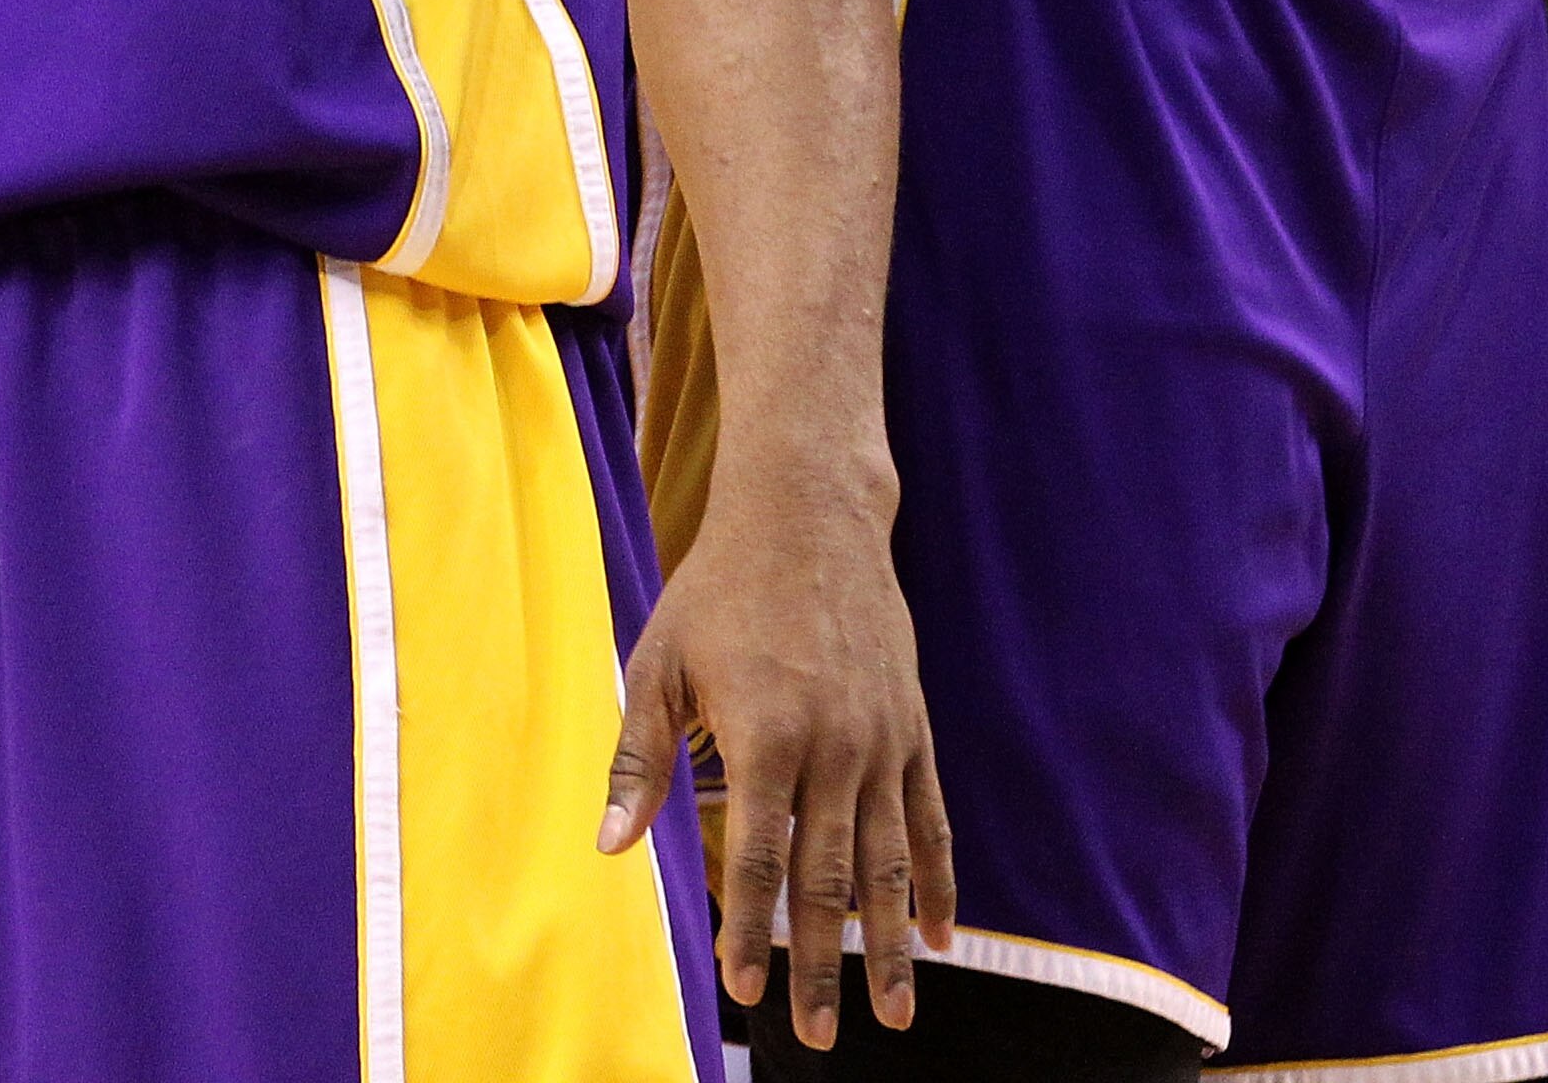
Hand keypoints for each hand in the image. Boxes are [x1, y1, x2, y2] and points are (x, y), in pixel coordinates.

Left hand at [600, 445, 952, 1050]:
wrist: (811, 516)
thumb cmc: (719, 590)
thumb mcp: (659, 664)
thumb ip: (638, 761)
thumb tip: (608, 848)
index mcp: (766, 734)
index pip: (756, 859)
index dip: (748, 929)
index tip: (742, 989)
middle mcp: (835, 747)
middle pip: (827, 879)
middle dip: (819, 964)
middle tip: (817, 1035)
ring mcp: (884, 740)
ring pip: (889, 863)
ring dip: (890, 945)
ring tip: (895, 1015)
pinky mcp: (915, 729)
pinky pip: (931, 821)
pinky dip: (936, 881)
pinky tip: (938, 934)